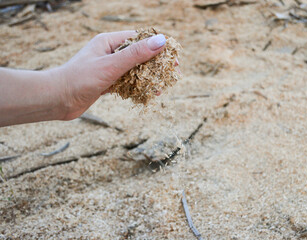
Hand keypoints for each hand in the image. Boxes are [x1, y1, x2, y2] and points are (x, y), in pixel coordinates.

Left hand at [52, 31, 166, 119]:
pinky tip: (146, 94)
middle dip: (155, 64)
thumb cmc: (80, 78)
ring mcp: (107, 68)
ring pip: (134, 70)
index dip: (157, 46)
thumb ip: (136, 54)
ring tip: (161, 87)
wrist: (57, 100)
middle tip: (172, 74)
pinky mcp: (105, 83)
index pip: (139, 38)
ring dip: (148, 78)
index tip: (173, 57)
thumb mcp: (111, 65)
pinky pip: (126, 83)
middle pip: (138, 55)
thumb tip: (161, 41)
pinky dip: (136, 88)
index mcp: (109, 42)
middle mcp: (109, 53)